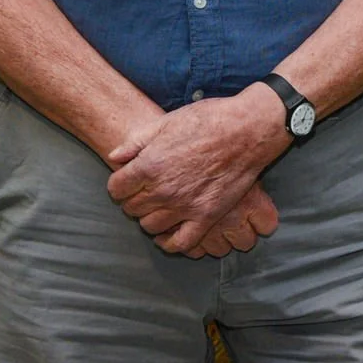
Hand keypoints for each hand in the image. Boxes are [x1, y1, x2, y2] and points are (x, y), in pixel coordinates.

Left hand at [105, 87, 291, 253]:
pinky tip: (168, 234)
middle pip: (132, 208)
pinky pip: (180, 242)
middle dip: (135, 199)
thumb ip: (136, 141)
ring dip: (150, 217)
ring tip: (159, 206)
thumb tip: (114, 157)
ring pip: (150, 226)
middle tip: (147, 190)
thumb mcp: (167, 121)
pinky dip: (170, 242)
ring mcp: (184, 206)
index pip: (116, 188)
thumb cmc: (208, 120)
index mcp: (149, 166)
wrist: (247, 130)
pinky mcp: (206, 216)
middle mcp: (162, 190)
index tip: (130, 179)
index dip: (121, 183)